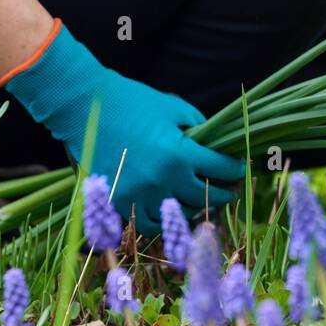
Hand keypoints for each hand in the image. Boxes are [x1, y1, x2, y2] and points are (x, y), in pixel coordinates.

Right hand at [4, 24, 244, 232]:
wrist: (85, 107)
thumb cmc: (132, 101)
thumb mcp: (174, 108)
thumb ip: (198, 127)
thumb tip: (214, 144)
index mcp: (179, 155)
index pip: (221, 170)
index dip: (235, 169)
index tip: (239, 168)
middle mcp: (162, 181)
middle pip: (205, 197)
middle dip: (223, 192)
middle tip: (230, 189)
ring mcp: (139, 195)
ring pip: (178, 216)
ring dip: (194, 209)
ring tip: (202, 202)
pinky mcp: (118, 202)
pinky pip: (147, 224)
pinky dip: (162, 221)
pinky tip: (170, 212)